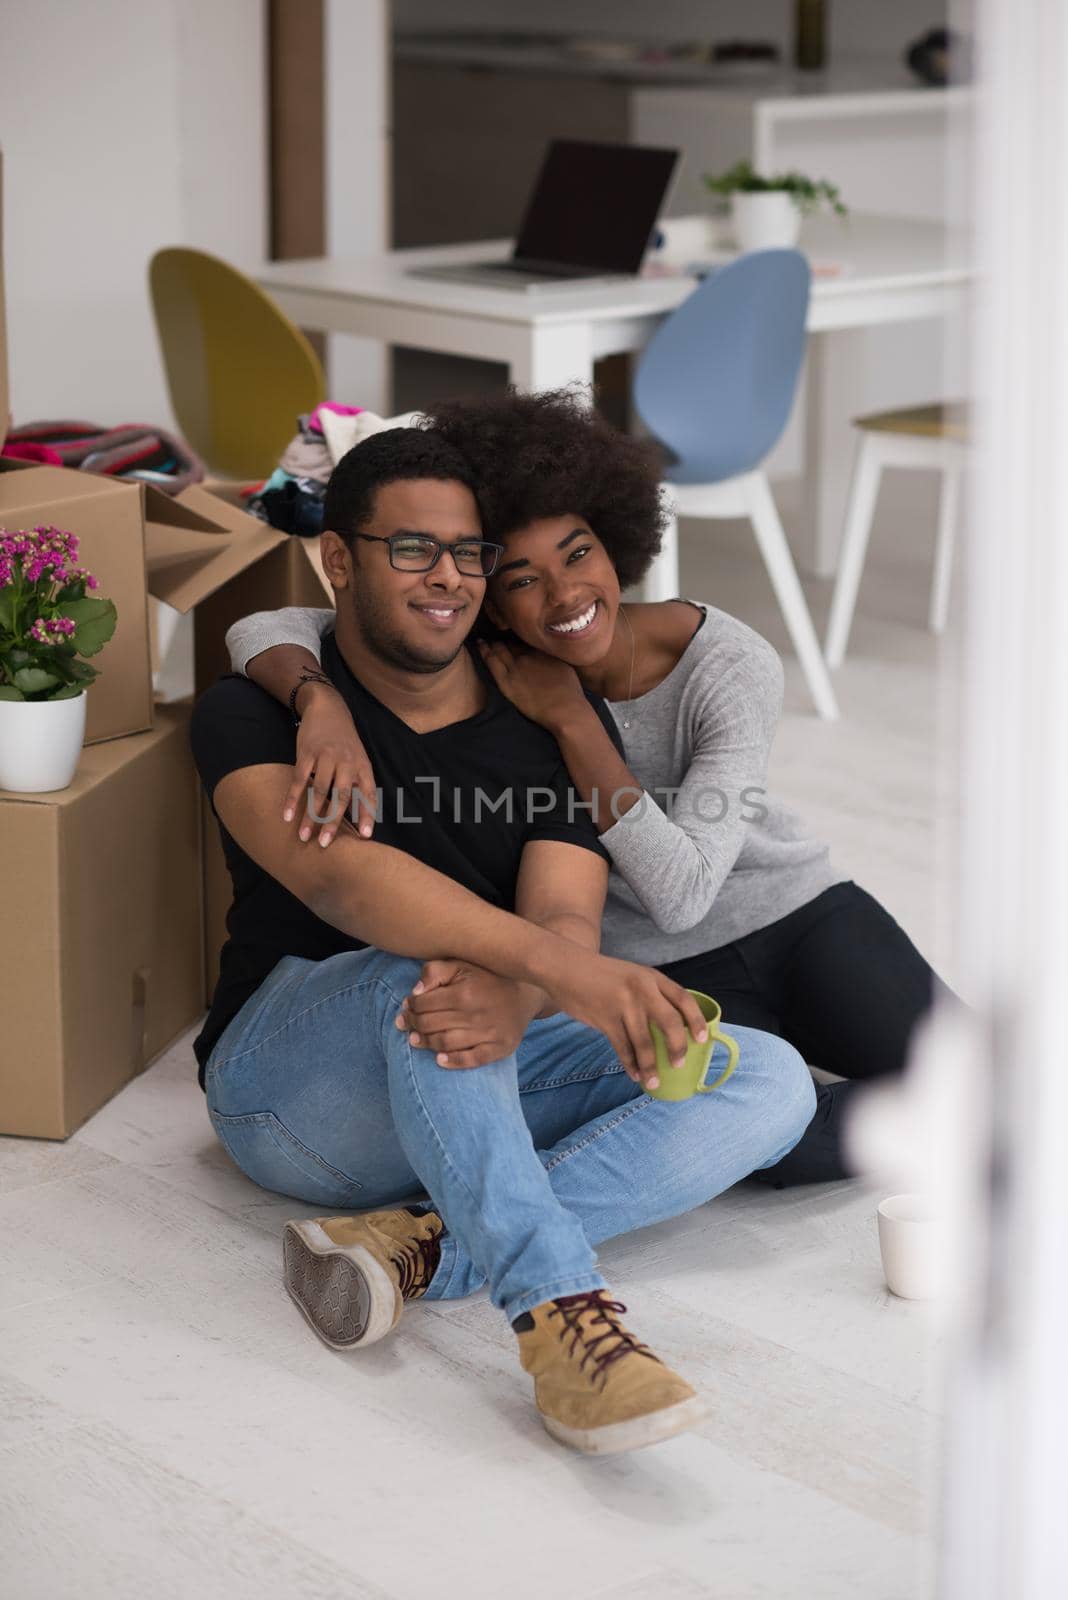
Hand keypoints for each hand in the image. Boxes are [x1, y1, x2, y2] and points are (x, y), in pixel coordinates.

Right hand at [283, 682, 376, 845]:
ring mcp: (326, 757)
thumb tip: (363, 821)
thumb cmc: (345, 743)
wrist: (328, 709)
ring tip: (304, 836)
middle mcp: (346, 762)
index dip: (366, 815)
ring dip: (310, 816)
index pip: (368, 794)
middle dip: (333, 822)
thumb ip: (360, 788)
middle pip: (341, 797)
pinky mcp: (306, 752)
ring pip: (318, 791)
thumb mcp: (358, 761)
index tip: (364, 837)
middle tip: (325, 844)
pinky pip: (299, 780)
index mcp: (362, 767)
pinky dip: (292, 799)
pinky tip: (287, 815)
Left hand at [394, 959, 538, 1067]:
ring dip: (425, 1043)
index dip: (410, 1006)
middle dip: (413, 1024)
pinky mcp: (500, 1047)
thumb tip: (415, 992)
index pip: (424, 1004)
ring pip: (445, 1043)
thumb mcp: (462, 964)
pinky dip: (453, 1062)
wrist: (527, 992)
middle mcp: (476, 1014)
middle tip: (406, 1023)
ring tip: (415, 1039)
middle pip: (430, 1025)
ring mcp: (489, 1033)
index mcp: (464, 992)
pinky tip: (439, 1059)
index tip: (407, 1006)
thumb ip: (435, 971)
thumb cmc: (488, 976)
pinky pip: (472, 1059)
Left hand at [478, 640, 587, 731]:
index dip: (519, 633)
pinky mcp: (507, 682)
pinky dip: (485, 652)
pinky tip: (480, 645)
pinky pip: (492, 663)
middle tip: (495, 632)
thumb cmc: (570, 690)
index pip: (525, 638)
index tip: (514, 631)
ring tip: (484, 638)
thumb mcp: (565, 664)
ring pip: (499, 649)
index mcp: (541, 650)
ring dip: (492, 642)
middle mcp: (527, 655)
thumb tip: (549, 647)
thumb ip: (554, 654)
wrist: (565, 709)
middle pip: (511, 642)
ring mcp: (516, 668)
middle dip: (504, 637)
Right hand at [542, 954, 708, 1092]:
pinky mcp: (605, 1019)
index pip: (683, 998)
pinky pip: (623, 1048)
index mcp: (651, 977)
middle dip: (678, 1048)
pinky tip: (634, 1074)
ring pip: (644, 1042)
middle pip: (670, 1023)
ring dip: (650, 1066)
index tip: (702, 1039)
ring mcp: (623, 1005)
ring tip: (653, 1082)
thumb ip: (650, 994)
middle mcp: (642, 990)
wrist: (566, 967)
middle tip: (678, 1064)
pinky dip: (630, 1064)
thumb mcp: (632, 974)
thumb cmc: (600, 974)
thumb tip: (668, 1026)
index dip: (696, 1020)